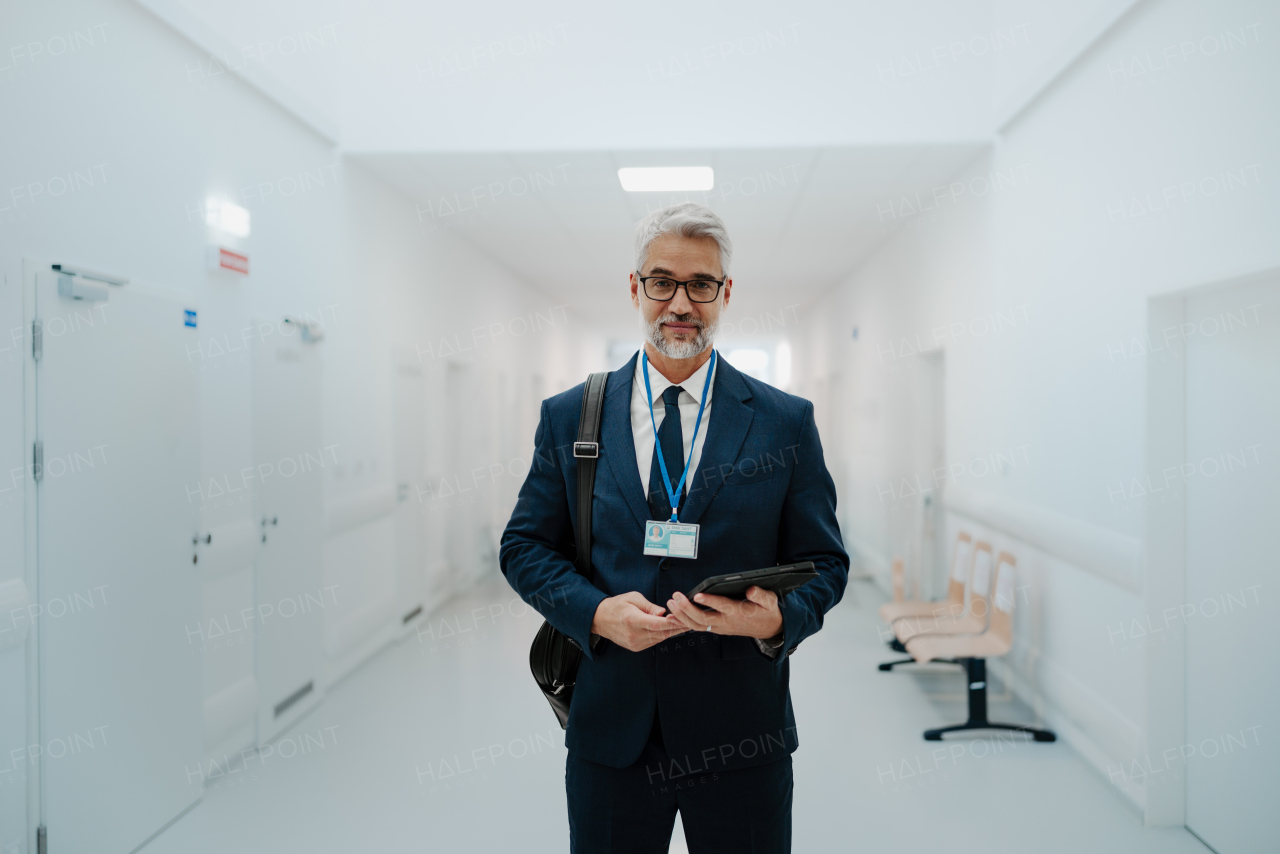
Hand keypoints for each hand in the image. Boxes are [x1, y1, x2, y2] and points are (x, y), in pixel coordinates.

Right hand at [590, 592, 690, 651]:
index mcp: (632, 620)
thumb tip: (663, 613)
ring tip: (685, 624)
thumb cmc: (617, 605)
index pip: (656, 624)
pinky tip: (671, 629)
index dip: (671, 622)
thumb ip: (649, 606)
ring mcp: (635, 643)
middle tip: (690, 621)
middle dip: (677, 627)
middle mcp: (634, 634)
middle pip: (661, 633)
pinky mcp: (636, 647)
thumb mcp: (633, 598)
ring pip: (659, 638)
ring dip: (672, 632)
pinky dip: (663, 635)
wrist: (600, 619)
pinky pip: (654, 641)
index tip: (683, 618)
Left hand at [665, 585, 782, 639]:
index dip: (710, 601)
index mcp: (738, 612)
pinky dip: (684, 623)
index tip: (697, 595)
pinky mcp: (716, 628)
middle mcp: (726, 622)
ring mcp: (720, 627)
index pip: (722, 606)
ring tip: (670, 603)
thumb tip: (751, 590)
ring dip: (682, 616)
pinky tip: (672, 617)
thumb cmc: (767, 611)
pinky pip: (697, 627)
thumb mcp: (770, 601)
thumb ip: (761, 595)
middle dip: (687, 608)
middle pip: (703, 618)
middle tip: (675, 597)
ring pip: (697, 625)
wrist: (769, 629)